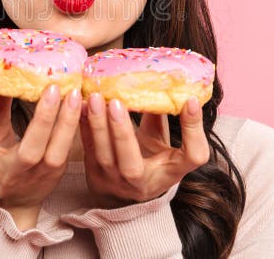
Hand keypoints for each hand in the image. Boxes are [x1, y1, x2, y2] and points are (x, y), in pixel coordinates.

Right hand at [0, 64, 81, 228]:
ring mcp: (32, 177)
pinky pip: (66, 150)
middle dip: (42, 118)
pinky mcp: (52, 175)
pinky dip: (73, 127)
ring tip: (73, 94)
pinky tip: (79, 105)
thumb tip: (2, 68)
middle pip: (28, 150)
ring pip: (54, 153)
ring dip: (66, 122)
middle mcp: (5, 172)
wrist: (10, 201)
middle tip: (51, 87)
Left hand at [79, 92, 209, 208]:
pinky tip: (80, 106)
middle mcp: (144, 181)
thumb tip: (160, 79)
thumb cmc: (151, 159)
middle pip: (132, 165)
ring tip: (95, 99)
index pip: (194, 155)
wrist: (125, 194)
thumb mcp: (163, 142)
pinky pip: (87, 149)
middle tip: (116, 102)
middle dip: (122, 133)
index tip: (191, 101)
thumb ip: (160, 116)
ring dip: (98, 126)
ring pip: (104, 156)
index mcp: (172, 171)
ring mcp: (116, 182)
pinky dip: (83, 126)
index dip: (194, 129)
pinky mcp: (94, 175)